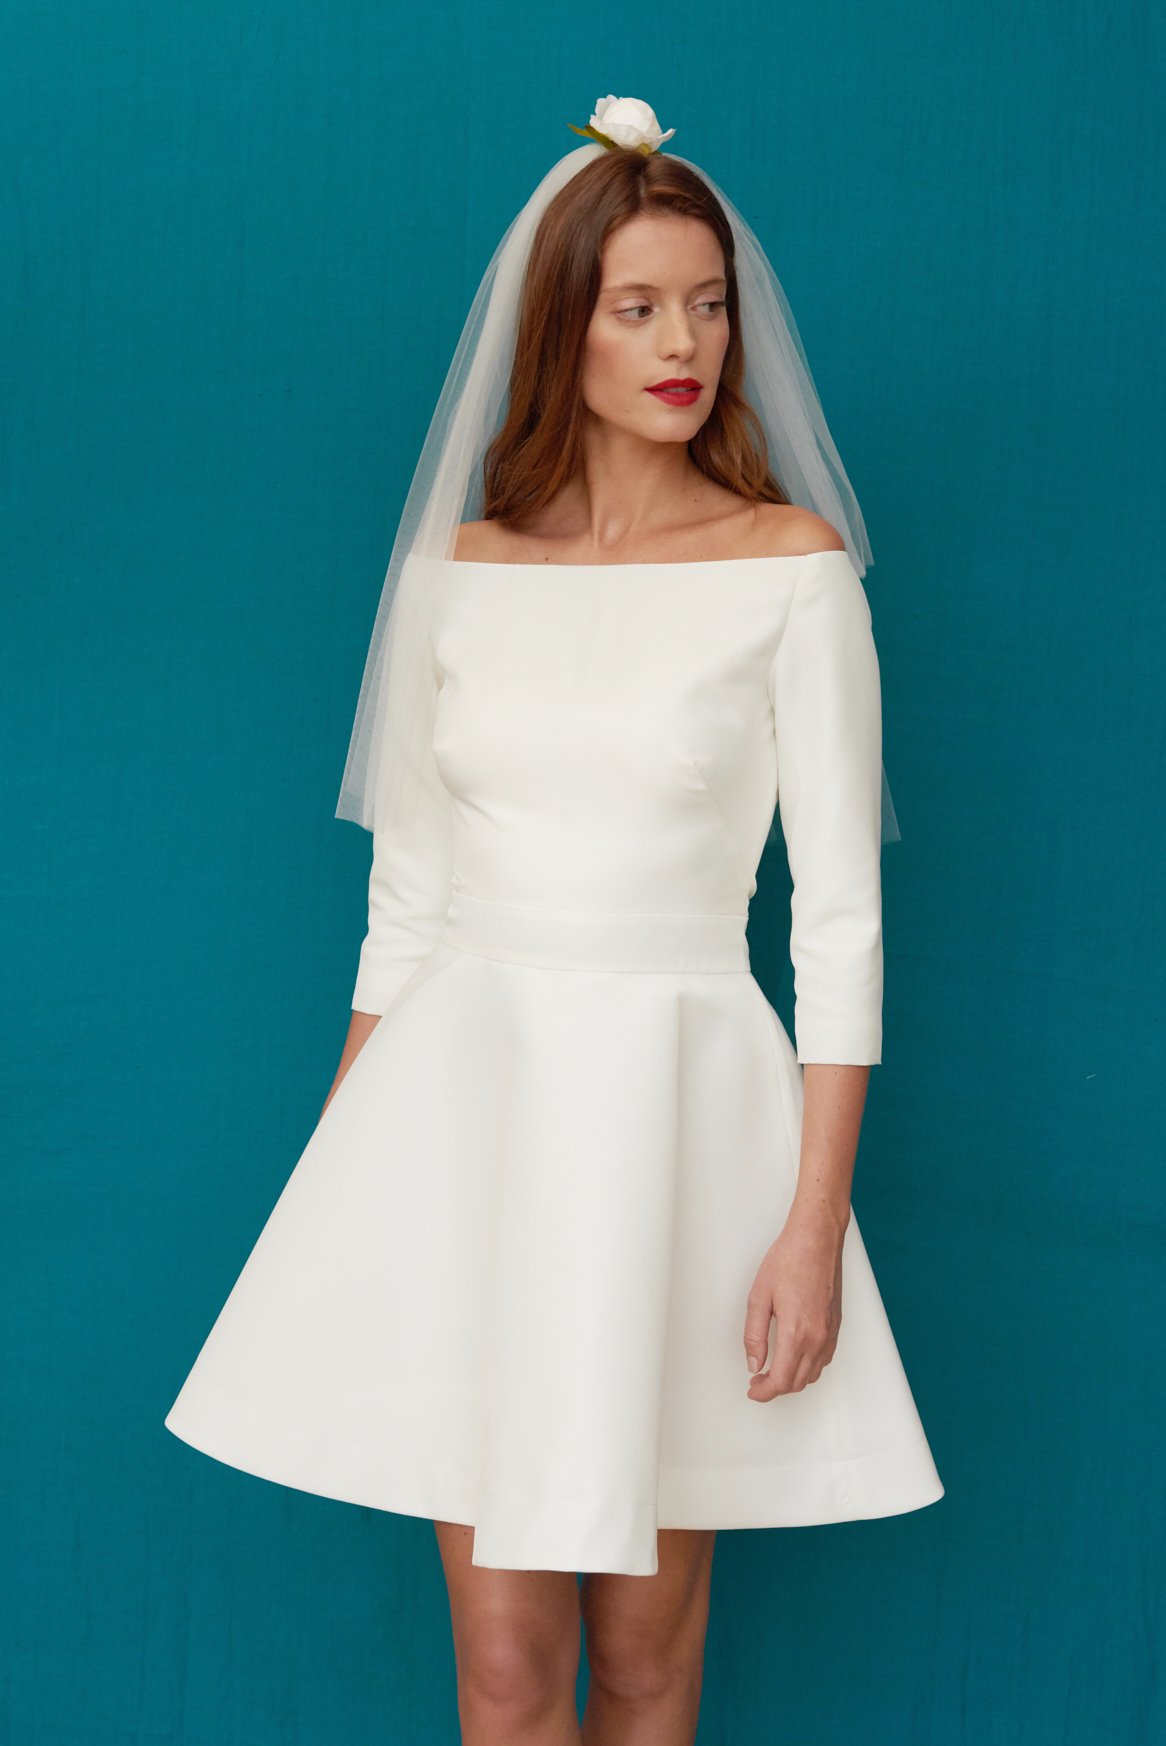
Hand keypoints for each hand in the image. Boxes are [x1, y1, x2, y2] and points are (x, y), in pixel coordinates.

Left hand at [743, 1211, 846, 1400]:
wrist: (816, 1240)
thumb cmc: (788, 1261)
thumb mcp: (758, 1297)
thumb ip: (754, 1336)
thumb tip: (755, 1363)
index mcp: (796, 1333)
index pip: (781, 1381)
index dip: (764, 1392)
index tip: (753, 1390)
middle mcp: (818, 1338)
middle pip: (797, 1382)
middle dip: (775, 1388)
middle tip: (757, 1380)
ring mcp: (830, 1333)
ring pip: (812, 1374)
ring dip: (792, 1380)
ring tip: (772, 1370)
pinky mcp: (836, 1326)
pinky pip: (824, 1360)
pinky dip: (808, 1368)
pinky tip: (795, 1358)